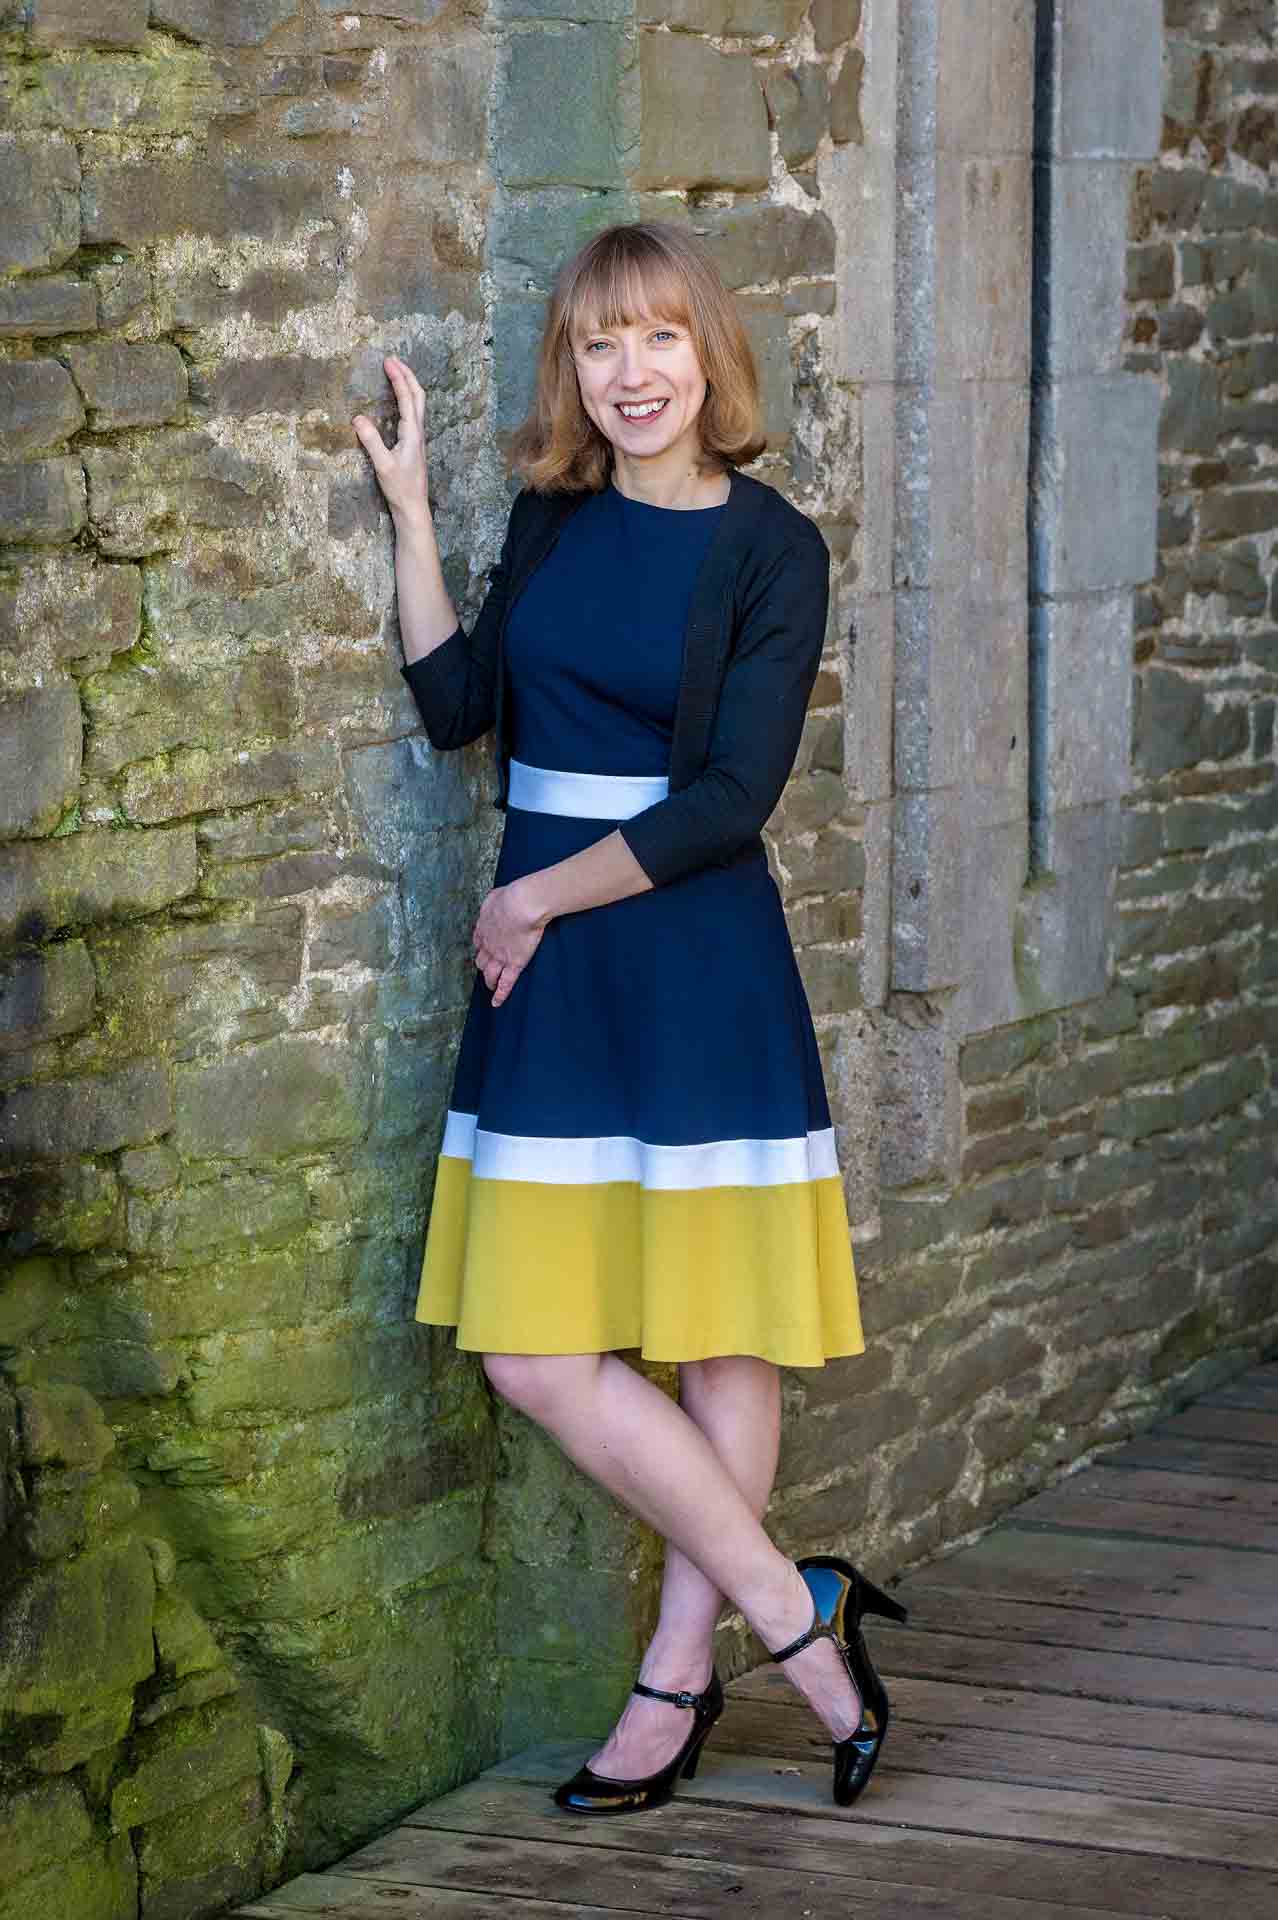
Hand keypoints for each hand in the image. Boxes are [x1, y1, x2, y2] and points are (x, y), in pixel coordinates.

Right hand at [351, 355, 430, 524]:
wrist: (413, 508)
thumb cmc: (400, 489)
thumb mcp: (383, 465)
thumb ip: (371, 441)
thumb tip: (357, 418)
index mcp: (413, 433)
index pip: (407, 398)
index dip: (398, 378)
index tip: (388, 361)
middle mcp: (418, 432)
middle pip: (418, 396)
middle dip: (407, 375)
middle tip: (393, 360)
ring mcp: (418, 439)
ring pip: (418, 405)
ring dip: (408, 386)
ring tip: (396, 374)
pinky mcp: (414, 445)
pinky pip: (413, 415)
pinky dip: (407, 400)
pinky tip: (398, 402)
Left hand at [472, 878, 548, 1007]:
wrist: (521, 905)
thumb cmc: (512, 896)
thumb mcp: (496, 896)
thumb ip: (495, 902)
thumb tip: (497, 900)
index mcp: (483, 928)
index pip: (479, 942)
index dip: (482, 948)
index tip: (485, 950)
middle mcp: (488, 945)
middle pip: (481, 960)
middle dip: (483, 966)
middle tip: (487, 970)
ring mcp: (499, 957)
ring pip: (490, 974)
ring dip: (489, 981)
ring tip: (491, 987)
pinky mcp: (513, 964)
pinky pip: (505, 983)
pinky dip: (500, 995)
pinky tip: (496, 1003)